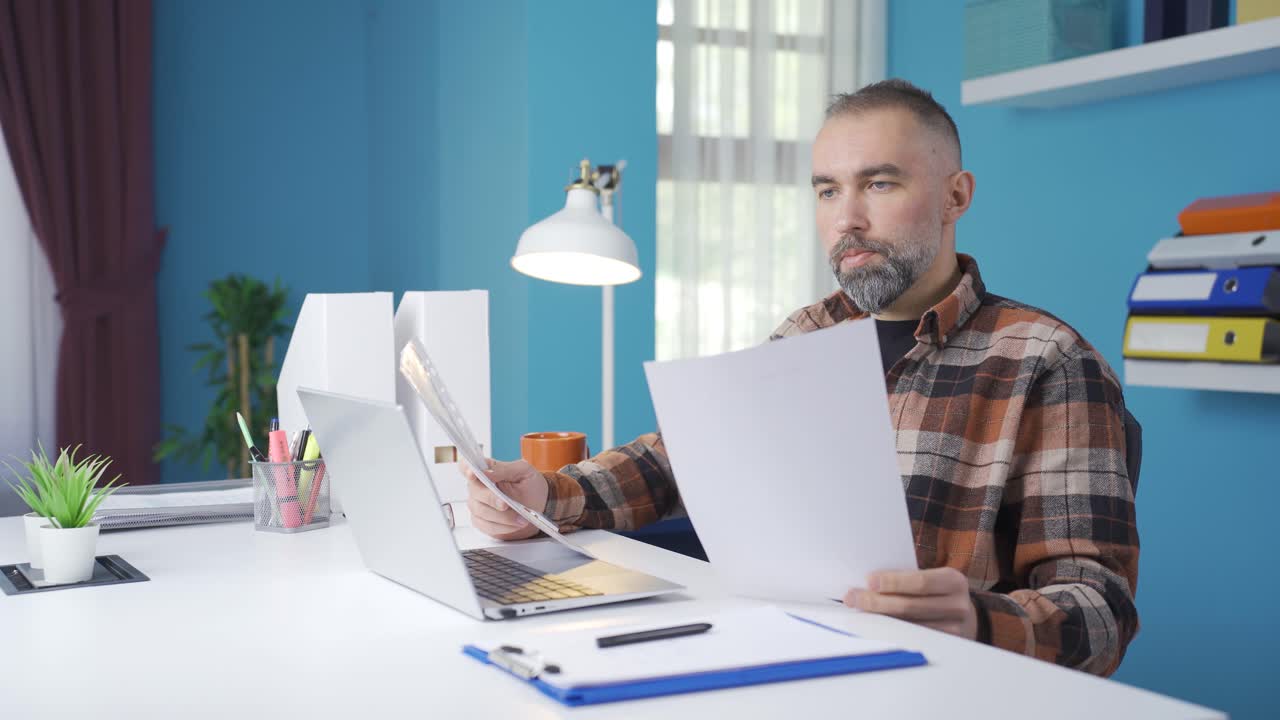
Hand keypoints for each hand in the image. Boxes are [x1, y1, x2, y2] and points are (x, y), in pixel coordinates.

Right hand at [462, 458, 549, 540]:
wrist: (540, 505)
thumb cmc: (530, 485)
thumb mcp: (523, 471)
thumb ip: (504, 469)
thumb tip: (486, 472)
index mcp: (486, 469)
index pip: (466, 466)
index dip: (466, 469)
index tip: (473, 473)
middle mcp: (478, 487)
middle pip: (474, 492)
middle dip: (491, 499)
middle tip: (505, 504)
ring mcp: (478, 505)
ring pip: (481, 511)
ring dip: (502, 517)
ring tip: (520, 518)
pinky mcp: (482, 521)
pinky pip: (487, 526)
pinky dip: (503, 526)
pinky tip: (515, 524)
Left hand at [843, 568, 977, 639]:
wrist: (965, 616)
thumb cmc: (937, 592)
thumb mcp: (931, 578)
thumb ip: (907, 578)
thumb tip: (868, 583)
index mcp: (953, 581)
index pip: (920, 581)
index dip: (894, 582)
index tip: (869, 580)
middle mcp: (957, 605)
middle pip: (910, 606)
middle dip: (877, 601)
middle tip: (853, 597)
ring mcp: (954, 629)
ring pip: (908, 626)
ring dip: (879, 619)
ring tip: (857, 611)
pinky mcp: (945, 646)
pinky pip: (912, 639)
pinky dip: (890, 632)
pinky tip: (874, 627)